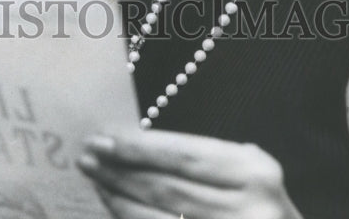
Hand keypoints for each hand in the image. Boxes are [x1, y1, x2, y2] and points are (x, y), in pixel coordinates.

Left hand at [77, 129, 303, 218]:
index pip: (184, 155)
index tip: (103, 137)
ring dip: (121, 201)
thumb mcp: (247, 174)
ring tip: (96, 183)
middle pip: (167, 188)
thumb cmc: (260, 206)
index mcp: (256, 174)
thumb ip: (202, 161)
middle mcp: (250, 212)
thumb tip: (132, 146)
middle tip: (87, 157)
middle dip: (121, 172)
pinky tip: (116, 211)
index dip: (139, 147)